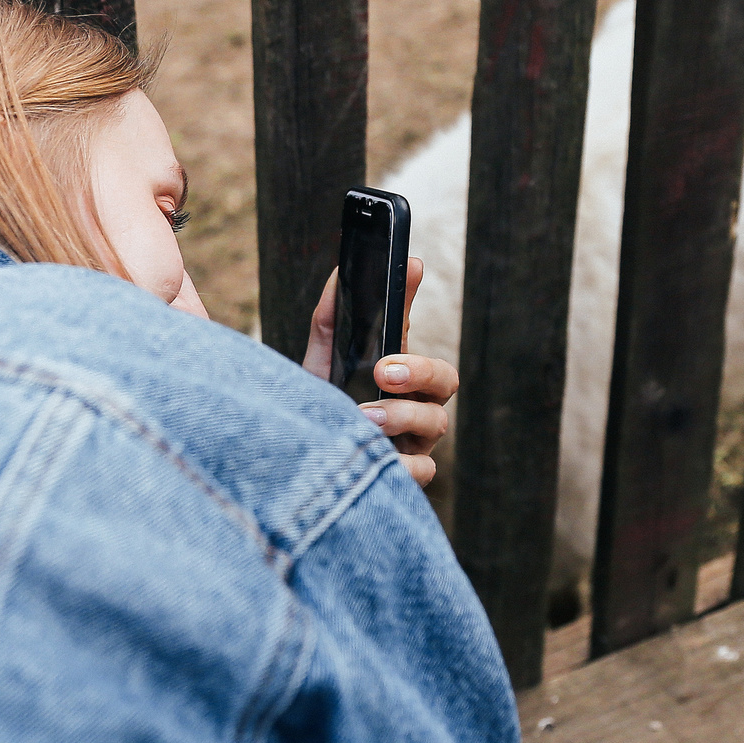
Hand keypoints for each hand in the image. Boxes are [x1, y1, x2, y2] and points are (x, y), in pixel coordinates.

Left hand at [303, 257, 459, 487]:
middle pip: (445, 378)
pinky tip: (376, 460)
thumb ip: (329, 326)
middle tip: (385, 370)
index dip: (413, 296)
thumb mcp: (318, 371)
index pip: (409, 328)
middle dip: (420, 369)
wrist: (298, 472)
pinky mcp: (409, 477)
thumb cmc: (320, 418)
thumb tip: (339, 278)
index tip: (410, 266)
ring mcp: (416, 441)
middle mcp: (414, 404)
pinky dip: (401, 464)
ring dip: (401, 417)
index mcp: (395, 372)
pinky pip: (422, 471)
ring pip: (435, 423)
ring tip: (364, 418)